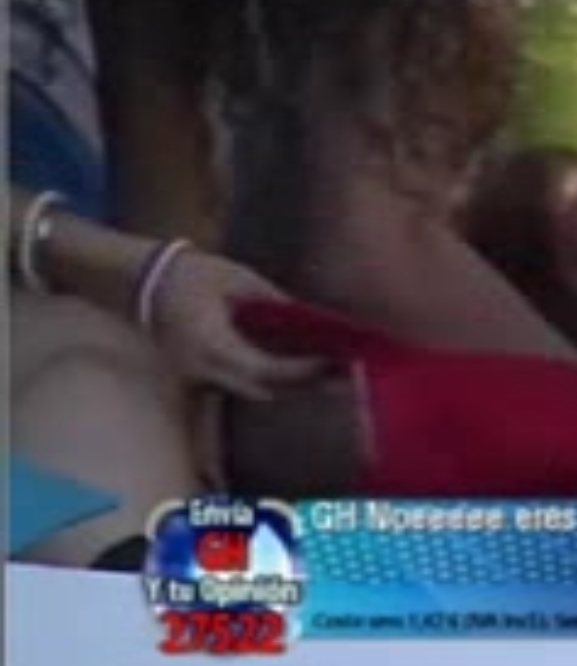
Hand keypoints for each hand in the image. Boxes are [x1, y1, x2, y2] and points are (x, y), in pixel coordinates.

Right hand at [152, 251, 325, 399]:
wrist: (140, 280)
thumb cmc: (191, 274)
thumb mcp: (239, 280)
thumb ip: (277, 304)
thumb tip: (317, 320)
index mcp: (212, 345)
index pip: (265, 369)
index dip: (302, 370)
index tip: (335, 361)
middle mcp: (204, 370)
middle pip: (264, 390)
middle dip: (305, 385)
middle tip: (346, 375)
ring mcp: (198, 377)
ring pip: (254, 391)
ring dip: (291, 386)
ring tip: (332, 375)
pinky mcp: (199, 375)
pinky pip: (241, 384)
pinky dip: (272, 380)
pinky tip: (299, 370)